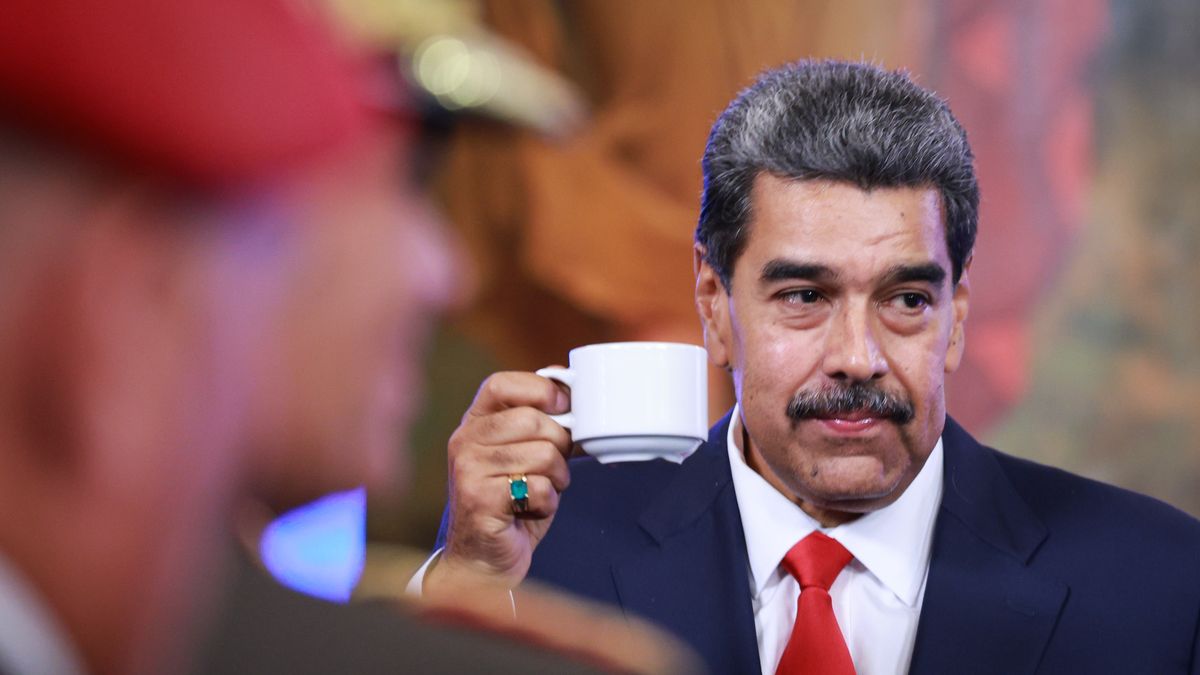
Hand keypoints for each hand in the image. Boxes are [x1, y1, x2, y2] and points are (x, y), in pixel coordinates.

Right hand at [426, 371, 571, 593]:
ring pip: (543, 454)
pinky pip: (539, 488)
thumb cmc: (509, 505)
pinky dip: (547, 503)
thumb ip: (540, 424)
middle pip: (534, 420)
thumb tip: (571, 389)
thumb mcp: (523, 455)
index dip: (540, 390)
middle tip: (552, 469)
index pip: (503, 384)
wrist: (481, 561)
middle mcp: (465, 441)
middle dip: (559, 446)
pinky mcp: (480, 501)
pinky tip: (529, 510)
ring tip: (539, 492)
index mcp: (474, 423)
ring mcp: (468, 470)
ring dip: (556, 479)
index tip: (564, 408)